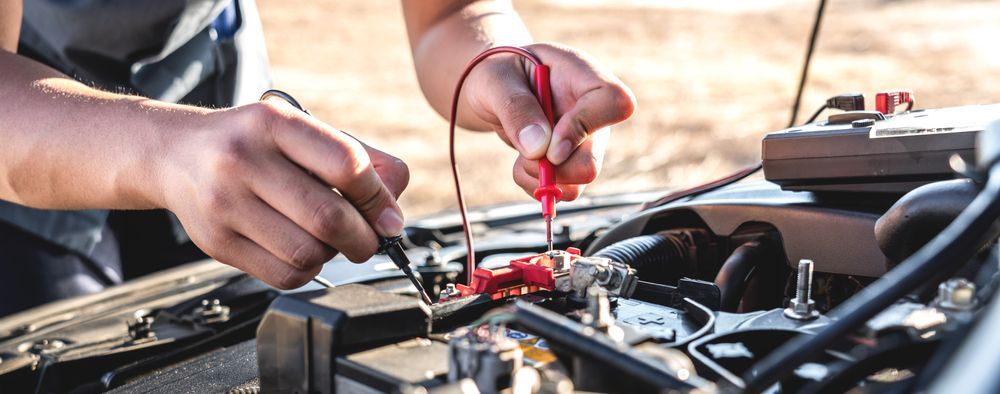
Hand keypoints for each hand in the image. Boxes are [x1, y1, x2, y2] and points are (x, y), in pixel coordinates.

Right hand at [154, 99, 408, 288]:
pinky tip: (302, 249)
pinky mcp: (216, 242)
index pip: (347, 164)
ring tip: (330, 240)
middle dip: (364, 238)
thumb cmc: (254, 143)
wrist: (176, 154)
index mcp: (274, 123)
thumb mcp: (302, 130)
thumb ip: (359, 158)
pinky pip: (284, 274)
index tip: (388, 215)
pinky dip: (307, 269)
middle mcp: (243, 159)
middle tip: (370, 239)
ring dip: (334, 255)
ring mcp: (225, 203)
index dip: (378, 197)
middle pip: (329, 217)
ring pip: (308, 253)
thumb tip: (394, 205)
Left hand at [463, 43, 635, 199]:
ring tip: (521, 154)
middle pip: (593, 160)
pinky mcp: (574, 161)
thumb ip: (516, 108)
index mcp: (583, 77)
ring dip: (543, 178)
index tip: (549, 143)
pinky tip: (523, 163)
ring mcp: (587, 139)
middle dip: (553, 168)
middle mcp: (593, 112)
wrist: (496, 92)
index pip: (614, 102)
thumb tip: (539, 150)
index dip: (583, 128)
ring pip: (580, 179)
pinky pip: (565, 190)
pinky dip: (536, 185)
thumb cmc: (499, 76)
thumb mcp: (496, 81)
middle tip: (525, 154)